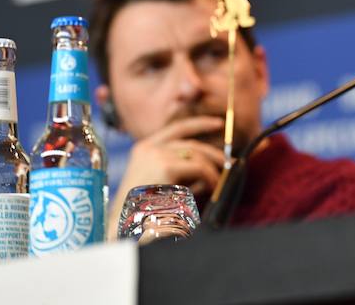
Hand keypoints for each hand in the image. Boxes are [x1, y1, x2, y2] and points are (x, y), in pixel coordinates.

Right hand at [108, 116, 225, 238]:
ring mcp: (156, 155)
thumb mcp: (161, 185)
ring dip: (212, 169)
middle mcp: (148, 148)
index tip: (218, 123)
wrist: (124, 230)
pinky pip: (199, 168)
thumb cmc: (144, 214)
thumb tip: (210, 168)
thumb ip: (181, 172)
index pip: (177, 128)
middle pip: (191, 143)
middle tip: (230, 163)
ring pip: (197, 155)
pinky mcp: (166, 167)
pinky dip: (211, 177)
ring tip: (218, 184)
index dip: (200, 124)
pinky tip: (213, 188)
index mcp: (143, 149)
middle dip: (214, 153)